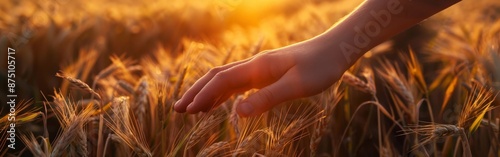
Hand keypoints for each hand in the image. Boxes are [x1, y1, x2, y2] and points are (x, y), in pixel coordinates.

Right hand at [174, 38, 347, 116]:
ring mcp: (258, 69)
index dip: (203, 96)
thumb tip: (237, 113)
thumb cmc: (320, 67)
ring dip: (206, 93)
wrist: (335, 49)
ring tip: (191, 109)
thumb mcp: (296, 86)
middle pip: (216, 78)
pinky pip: (237, 83)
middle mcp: (254, 66)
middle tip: (178, 109)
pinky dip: (222, 94)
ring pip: (224, 80)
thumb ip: (267, 98)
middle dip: (196, 92)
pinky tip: (218, 104)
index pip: (222, 81)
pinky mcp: (265, 73)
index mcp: (258, 67)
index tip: (188, 111)